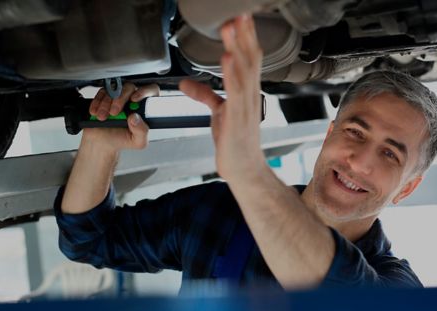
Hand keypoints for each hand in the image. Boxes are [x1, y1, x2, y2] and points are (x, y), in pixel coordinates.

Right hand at [83, 83, 159, 152]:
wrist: (102, 141)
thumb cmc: (122, 139)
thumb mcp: (137, 142)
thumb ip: (142, 131)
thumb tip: (136, 118)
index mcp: (145, 108)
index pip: (152, 90)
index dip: (144, 91)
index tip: (134, 100)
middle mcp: (133, 99)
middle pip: (129, 87)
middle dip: (119, 99)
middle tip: (114, 113)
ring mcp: (119, 95)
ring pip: (114, 89)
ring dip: (106, 103)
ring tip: (102, 118)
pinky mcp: (105, 95)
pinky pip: (102, 91)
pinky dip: (97, 102)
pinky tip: (96, 112)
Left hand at [179, 14, 265, 180]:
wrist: (243, 169)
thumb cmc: (235, 142)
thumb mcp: (218, 113)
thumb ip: (204, 94)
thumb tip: (186, 82)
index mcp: (246, 92)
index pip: (248, 59)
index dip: (245, 37)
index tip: (240, 17)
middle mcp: (249, 95)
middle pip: (250, 59)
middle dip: (244, 35)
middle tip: (239, 12)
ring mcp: (245, 106)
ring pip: (244, 71)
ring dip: (238, 47)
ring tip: (231, 27)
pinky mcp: (237, 118)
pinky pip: (235, 92)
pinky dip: (232, 74)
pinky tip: (227, 58)